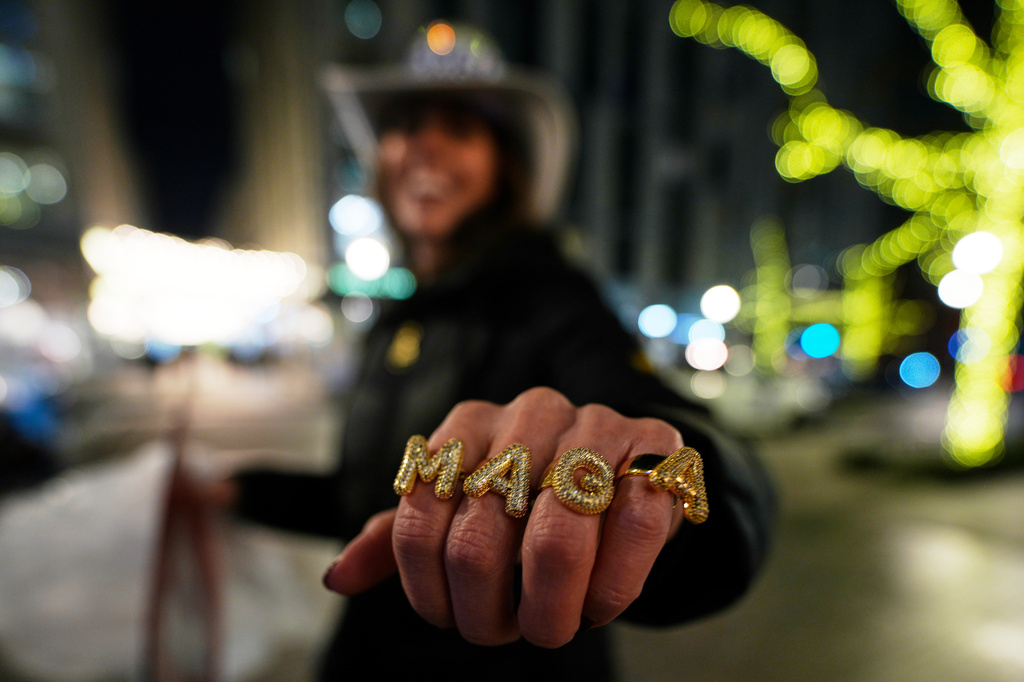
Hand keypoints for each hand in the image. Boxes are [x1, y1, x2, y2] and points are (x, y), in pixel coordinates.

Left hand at [322, 387, 686, 647]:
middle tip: (501, 631)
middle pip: (478, 540)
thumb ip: (403, 538)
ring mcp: (596, 428)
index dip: (426, 591)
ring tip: (549, 628)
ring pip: (556, 541)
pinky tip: (597, 606)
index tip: (449, 617)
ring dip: (548, 613)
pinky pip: (629, 534)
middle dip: (484, 614)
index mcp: (469, 424)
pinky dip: (609, 591)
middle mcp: (528, 415)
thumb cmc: (531, 498)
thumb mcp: (462, 509)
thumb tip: (337, 577)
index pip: (417, 520)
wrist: (628, 469)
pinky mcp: (656, 454)